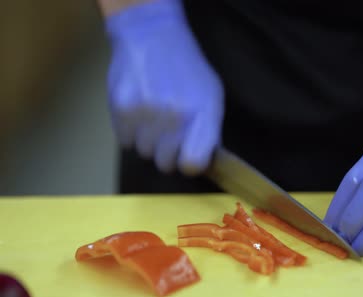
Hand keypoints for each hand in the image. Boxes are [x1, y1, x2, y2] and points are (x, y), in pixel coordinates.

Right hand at [106, 0, 223, 173]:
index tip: (187, 157)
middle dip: (167, 152)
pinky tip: (138, 109)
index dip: (189, 164)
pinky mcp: (121, 109)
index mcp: (203, 114)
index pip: (193, 162)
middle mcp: (176, 116)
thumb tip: (204, 161)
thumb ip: (210, 129)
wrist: (152, 36)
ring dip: (148, 141)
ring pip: (144, 153)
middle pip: (166, 163)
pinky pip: (125, 142)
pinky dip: (130, 132)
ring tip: (153, 115)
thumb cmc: (186, 69)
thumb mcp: (211, 95)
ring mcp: (147, 113)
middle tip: (168, 132)